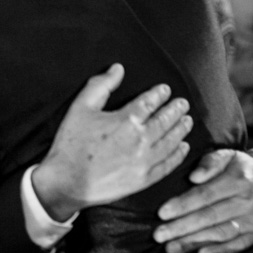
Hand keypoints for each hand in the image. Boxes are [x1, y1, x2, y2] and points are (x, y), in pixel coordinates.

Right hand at [32, 64, 192, 221]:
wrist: (66, 183)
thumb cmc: (70, 145)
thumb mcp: (80, 109)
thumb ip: (100, 85)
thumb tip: (118, 69)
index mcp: (126, 120)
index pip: (150, 102)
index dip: (159, 94)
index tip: (165, 89)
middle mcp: (140, 140)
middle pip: (165, 120)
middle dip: (176, 109)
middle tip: (183, 103)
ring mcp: (144, 161)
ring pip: (171, 141)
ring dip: (181, 129)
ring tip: (187, 120)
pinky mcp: (144, 179)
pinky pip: (168, 165)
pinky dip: (178, 155)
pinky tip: (183, 147)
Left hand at [154, 150, 252, 252]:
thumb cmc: (242, 170)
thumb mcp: (228, 157)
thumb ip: (210, 163)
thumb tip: (195, 177)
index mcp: (237, 180)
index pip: (205, 194)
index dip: (183, 204)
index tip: (162, 213)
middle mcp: (245, 201)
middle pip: (210, 216)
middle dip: (182, 227)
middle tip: (159, 235)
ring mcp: (252, 220)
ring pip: (220, 233)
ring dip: (194, 242)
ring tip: (171, 248)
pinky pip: (237, 245)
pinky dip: (219, 252)